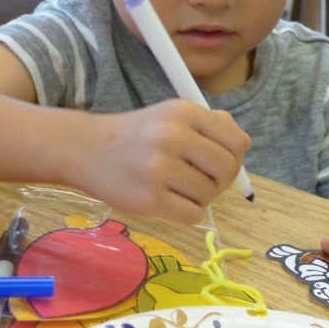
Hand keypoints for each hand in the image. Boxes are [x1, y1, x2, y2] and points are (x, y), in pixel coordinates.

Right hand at [71, 100, 249, 222]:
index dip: (234, 157)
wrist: (86, 150)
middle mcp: (172, 136)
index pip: (236, 142)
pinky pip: (192, 215)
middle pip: (226, 170)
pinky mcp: (148, 200)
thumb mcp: (171, 116)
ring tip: (177, 189)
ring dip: (200, 198)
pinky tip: (169, 201)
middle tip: (200, 181)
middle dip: (220, 181)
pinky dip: (186, 212)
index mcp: (183, 112)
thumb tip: (242, 142)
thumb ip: (210, 125)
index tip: (216, 163)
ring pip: (209, 195)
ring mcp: (158, 169)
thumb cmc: (137, 135)